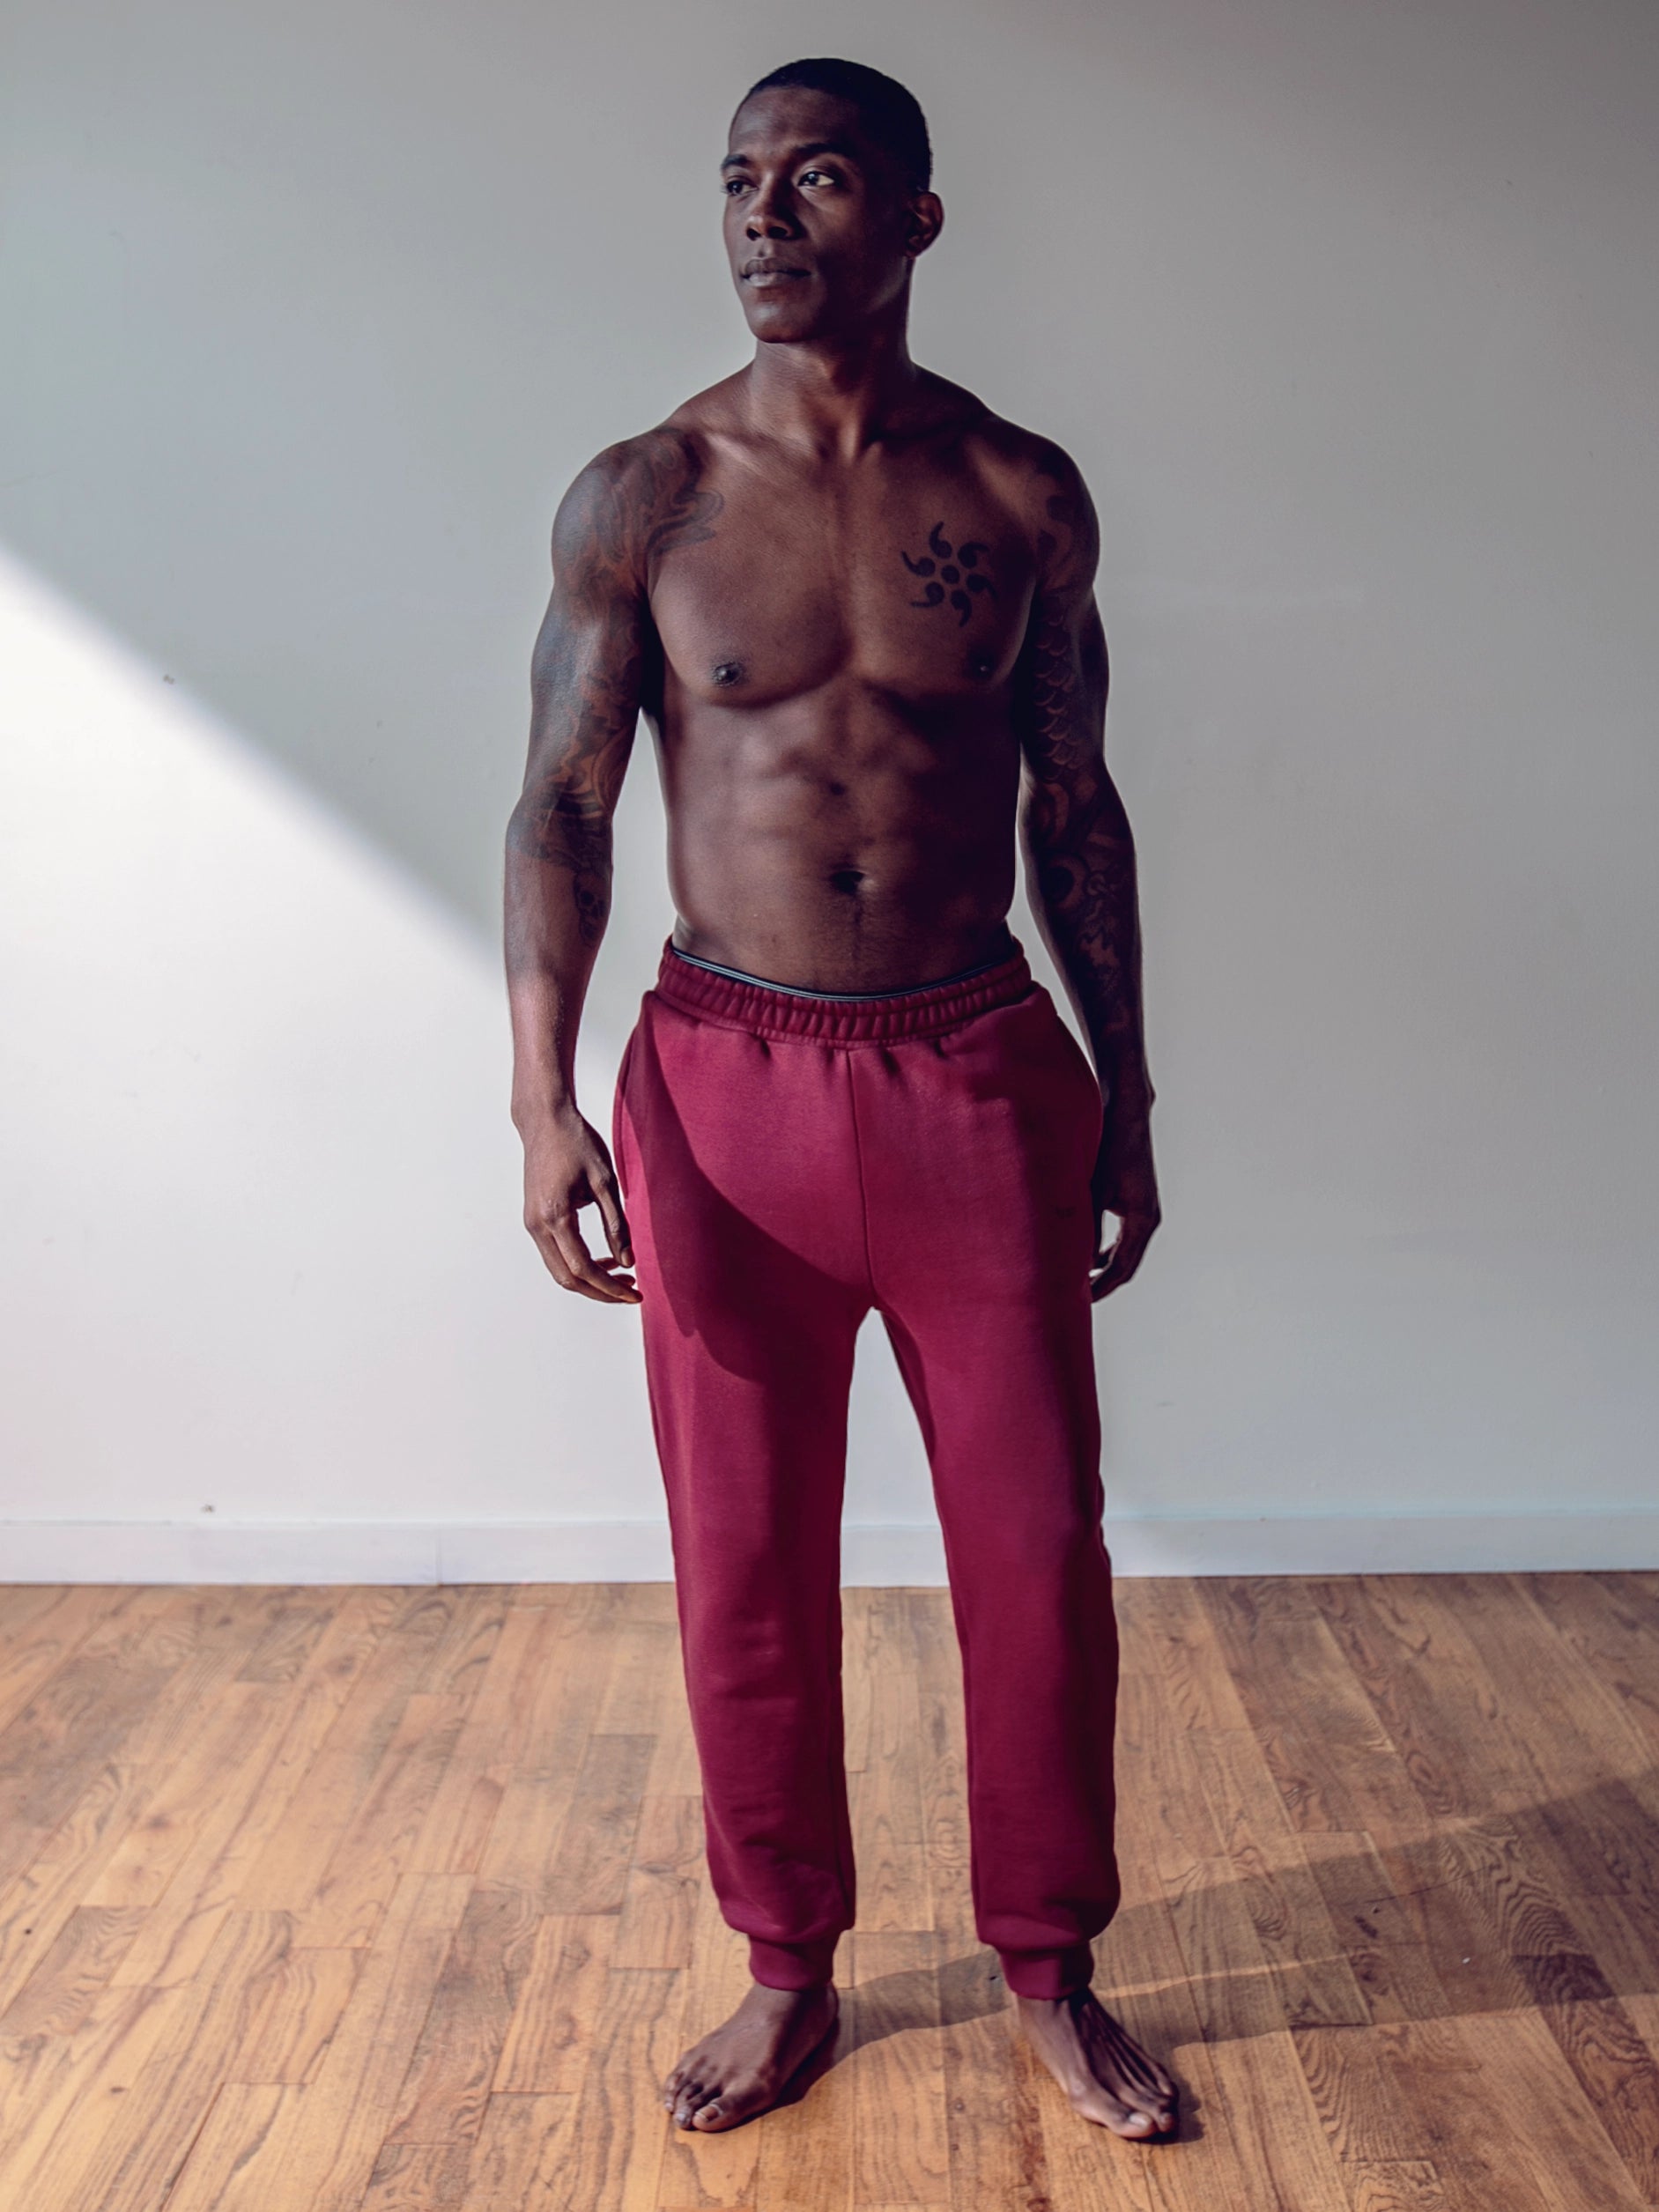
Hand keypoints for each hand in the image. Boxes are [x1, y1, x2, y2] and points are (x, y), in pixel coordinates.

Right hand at [521, 1109, 639, 1303]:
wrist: (545, 1120)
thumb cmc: (577, 1143)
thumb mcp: (605, 1182)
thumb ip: (617, 1225)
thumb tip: (628, 1262)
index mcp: (555, 1216)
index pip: (583, 1268)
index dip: (610, 1287)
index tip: (635, 1293)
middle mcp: (537, 1225)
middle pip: (567, 1279)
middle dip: (601, 1292)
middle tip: (632, 1292)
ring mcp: (531, 1224)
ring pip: (559, 1270)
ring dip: (590, 1280)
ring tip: (624, 1276)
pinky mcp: (534, 1219)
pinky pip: (555, 1255)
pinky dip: (579, 1265)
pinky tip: (605, 1259)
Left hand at [1089, 1118, 1159, 1301]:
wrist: (1127, 1117)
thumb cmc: (1110, 1149)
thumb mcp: (1095, 1189)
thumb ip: (1087, 1226)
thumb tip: (1077, 1260)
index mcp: (1142, 1220)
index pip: (1122, 1268)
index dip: (1101, 1287)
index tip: (1081, 1302)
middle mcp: (1148, 1219)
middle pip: (1126, 1266)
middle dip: (1103, 1283)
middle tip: (1078, 1300)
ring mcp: (1144, 1212)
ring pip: (1125, 1253)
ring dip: (1105, 1268)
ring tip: (1080, 1282)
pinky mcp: (1136, 1203)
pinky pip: (1123, 1238)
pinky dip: (1106, 1251)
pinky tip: (1087, 1256)